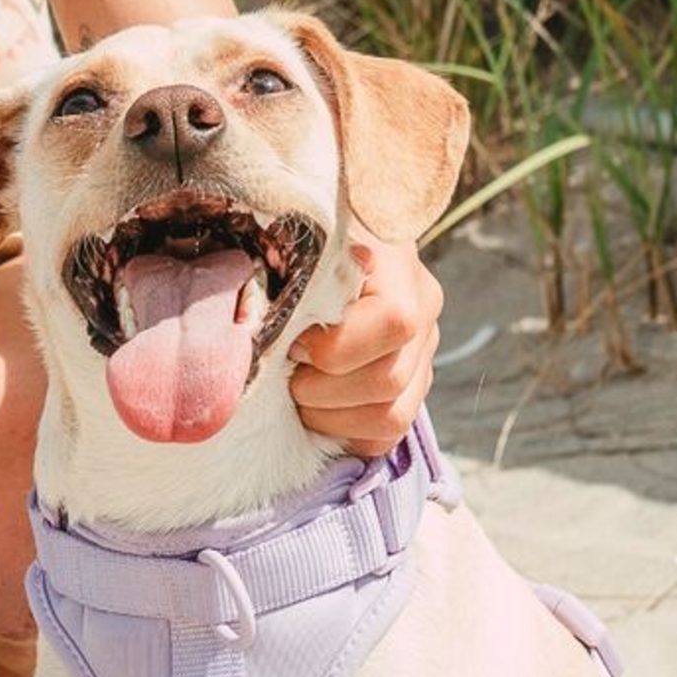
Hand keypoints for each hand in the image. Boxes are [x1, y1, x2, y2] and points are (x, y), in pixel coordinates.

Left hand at [288, 238, 442, 455]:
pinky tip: (315, 408)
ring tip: (298, 390)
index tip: (293, 343)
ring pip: (391, 416)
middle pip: (388, 380)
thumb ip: (280, 262)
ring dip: (329, 416)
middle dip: (321, 389)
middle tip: (288, 374)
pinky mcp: (409, 388)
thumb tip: (254, 316)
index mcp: (397, 265)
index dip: (336, 348)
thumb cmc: (292, 244)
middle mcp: (422, 309)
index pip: (394, 323)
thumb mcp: (287, 240)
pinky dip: (343, 432)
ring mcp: (420, 353)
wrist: (312, 257)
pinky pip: (386, 436)